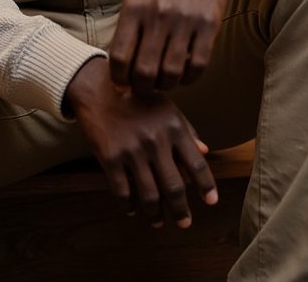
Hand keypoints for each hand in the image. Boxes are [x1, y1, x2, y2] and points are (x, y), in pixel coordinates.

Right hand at [66, 58, 217, 226]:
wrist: (96, 86)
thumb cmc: (135, 95)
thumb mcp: (165, 106)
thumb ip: (186, 129)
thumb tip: (205, 152)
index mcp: (173, 127)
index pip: (197, 164)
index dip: (206, 186)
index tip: (211, 202)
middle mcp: (155, 141)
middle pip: (174, 187)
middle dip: (181, 210)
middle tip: (184, 223)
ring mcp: (132, 150)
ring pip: (149, 195)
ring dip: (155, 214)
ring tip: (158, 222)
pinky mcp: (110, 157)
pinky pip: (123, 192)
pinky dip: (128, 205)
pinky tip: (131, 209)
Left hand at [109, 0, 232, 96]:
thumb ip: (129, 25)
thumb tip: (122, 64)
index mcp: (135, 7)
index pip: (120, 56)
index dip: (119, 79)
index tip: (122, 85)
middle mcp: (158, 15)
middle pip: (144, 71)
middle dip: (141, 88)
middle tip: (144, 88)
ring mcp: (185, 20)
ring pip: (171, 73)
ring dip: (166, 85)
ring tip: (163, 82)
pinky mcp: (210, 24)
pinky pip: (198, 64)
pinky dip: (189, 77)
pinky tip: (184, 74)